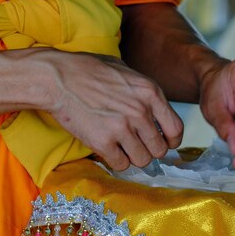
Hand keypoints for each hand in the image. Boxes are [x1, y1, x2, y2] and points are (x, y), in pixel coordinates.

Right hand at [36, 49, 182, 169]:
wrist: (58, 77)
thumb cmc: (89, 71)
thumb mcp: (127, 72)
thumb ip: (145, 93)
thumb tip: (159, 114)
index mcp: (150, 93)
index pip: (176, 129)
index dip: (171, 141)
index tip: (164, 143)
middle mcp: (140, 111)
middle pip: (160, 149)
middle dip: (149, 150)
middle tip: (137, 145)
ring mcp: (122, 128)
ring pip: (142, 160)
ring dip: (133, 157)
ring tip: (121, 146)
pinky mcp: (103, 141)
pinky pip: (121, 165)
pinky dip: (116, 161)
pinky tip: (108, 149)